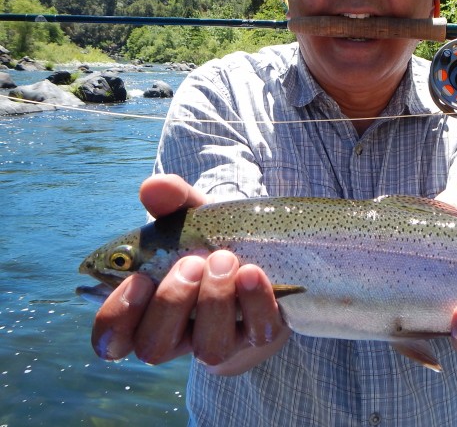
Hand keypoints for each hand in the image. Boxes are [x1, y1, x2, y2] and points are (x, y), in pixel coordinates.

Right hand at [90, 174, 289, 374]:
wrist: (265, 254)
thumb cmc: (210, 240)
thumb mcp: (190, 217)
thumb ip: (170, 201)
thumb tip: (153, 186)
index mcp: (146, 312)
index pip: (111, 339)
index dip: (117, 317)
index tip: (137, 279)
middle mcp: (178, 335)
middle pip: (154, 346)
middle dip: (171, 302)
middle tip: (192, 261)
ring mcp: (220, 340)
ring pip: (209, 348)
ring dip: (215, 300)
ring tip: (225, 259)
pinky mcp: (260, 335)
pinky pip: (257, 333)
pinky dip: (255, 301)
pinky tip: (254, 272)